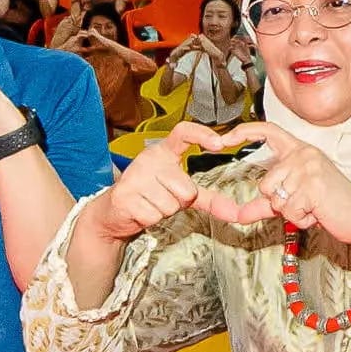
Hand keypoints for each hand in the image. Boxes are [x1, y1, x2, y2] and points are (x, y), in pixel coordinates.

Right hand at [92, 120, 259, 244]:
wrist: (114, 212)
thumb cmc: (149, 196)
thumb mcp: (180, 193)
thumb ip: (209, 200)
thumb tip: (236, 213)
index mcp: (163, 152)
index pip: (183, 132)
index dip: (202, 134)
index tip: (218, 144)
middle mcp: (149, 159)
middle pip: (187, 189)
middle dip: (180, 202)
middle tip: (162, 197)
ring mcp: (135, 176)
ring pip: (172, 205)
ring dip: (164, 211)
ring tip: (151, 203)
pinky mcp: (125, 195)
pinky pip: (155, 215)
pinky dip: (150, 219)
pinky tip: (141, 210)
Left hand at [240, 129, 350, 239]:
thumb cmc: (331, 204)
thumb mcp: (295, 199)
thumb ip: (266, 203)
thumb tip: (237, 214)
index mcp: (299, 150)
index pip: (268, 131)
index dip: (244, 132)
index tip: (224, 139)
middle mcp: (304, 154)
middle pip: (266, 182)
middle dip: (279, 202)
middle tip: (304, 202)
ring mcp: (309, 168)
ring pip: (276, 198)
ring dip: (291, 212)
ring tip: (312, 207)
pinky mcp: (313, 185)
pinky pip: (289, 210)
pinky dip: (301, 219)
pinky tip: (317, 213)